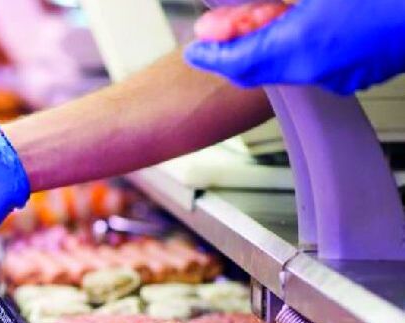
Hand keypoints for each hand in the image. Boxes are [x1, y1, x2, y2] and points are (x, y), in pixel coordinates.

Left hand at [185, 0, 404, 94]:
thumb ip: (269, 2)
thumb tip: (246, 8)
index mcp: (300, 47)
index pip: (235, 61)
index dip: (211, 52)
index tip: (196, 45)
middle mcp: (320, 69)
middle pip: (260, 67)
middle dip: (237, 48)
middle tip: (220, 29)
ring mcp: (349, 72)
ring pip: (292, 62)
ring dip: (271, 41)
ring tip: (264, 13)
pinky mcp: (371, 66)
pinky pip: (322, 59)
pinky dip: (303, 42)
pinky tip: (307, 16)